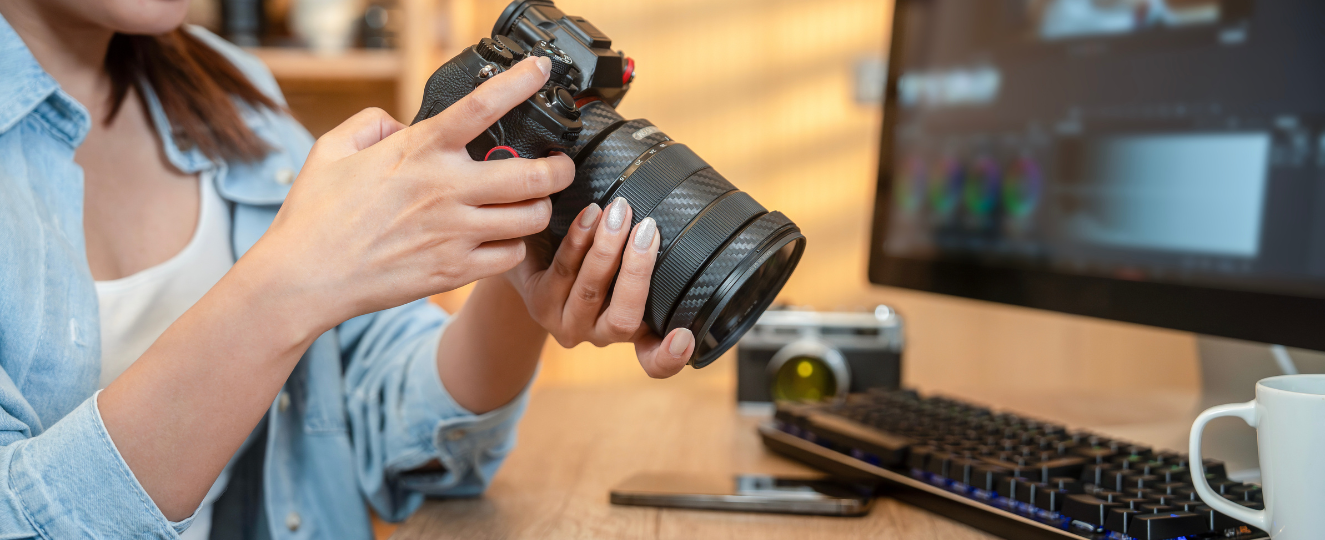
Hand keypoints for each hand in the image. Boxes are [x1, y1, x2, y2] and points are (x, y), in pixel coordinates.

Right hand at [245, 57, 572, 330]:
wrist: (304, 278)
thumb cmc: (314, 215)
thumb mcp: (332, 149)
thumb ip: (373, 123)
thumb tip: (402, 124)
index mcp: (418, 151)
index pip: (482, 107)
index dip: (520, 83)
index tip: (542, 71)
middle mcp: (444, 189)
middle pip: (533, 174)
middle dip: (560, 168)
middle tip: (561, 166)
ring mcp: (454, 232)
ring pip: (531, 217)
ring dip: (540, 208)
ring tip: (533, 205)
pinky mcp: (455, 270)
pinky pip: (511, 256)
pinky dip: (515, 246)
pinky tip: (505, 239)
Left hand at [506, 198, 695, 378]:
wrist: (533, 250)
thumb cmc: (593, 253)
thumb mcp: (624, 263)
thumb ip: (645, 256)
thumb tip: (671, 220)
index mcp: (632, 331)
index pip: (653, 360)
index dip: (670, 357)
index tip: (683, 337)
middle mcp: (599, 335)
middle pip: (623, 320)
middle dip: (637, 271)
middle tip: (648, 229)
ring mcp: (566, 323)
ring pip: (590, 291)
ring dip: (606, 249)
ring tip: (618, 212)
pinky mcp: (539, 304)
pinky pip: (563, 270)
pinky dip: (579, 240)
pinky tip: (590, 214)